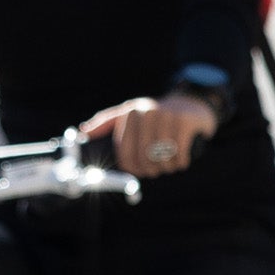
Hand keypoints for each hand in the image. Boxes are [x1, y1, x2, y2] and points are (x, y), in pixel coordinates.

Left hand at [80, 92, 220, 176]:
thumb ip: (105, 122)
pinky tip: (180, 160)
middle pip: (143, 157)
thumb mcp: (130, 113)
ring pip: (162, 158)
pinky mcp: (185, 122)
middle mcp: (147, 111)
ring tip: (168, 163)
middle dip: (150, 170)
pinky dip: (180, 163)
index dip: (131, 167)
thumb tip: (83, 131)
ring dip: (166, 168)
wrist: (190, 103)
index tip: (138, 171)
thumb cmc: (155, 114)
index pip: (124, 151)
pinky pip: (179, 155)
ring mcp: (167, 115)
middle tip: (155, 170)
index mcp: (131, 112)